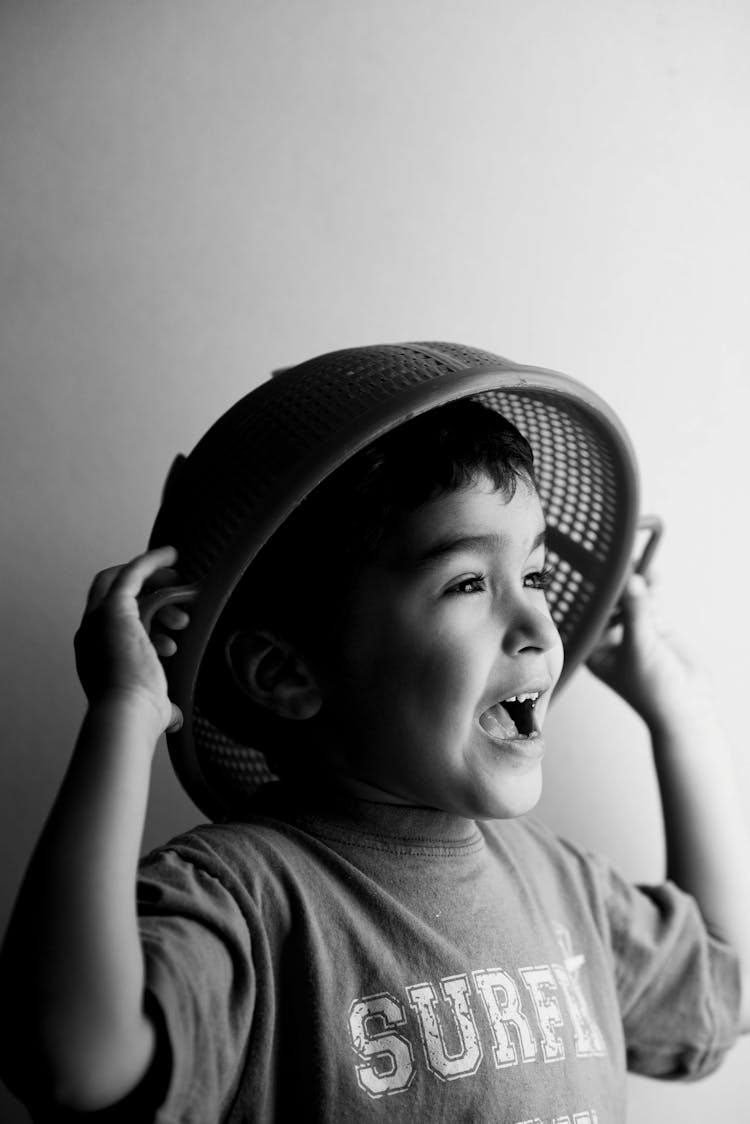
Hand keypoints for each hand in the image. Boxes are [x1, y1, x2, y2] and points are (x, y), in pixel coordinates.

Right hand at [74, 546, 191, 733]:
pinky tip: (173, 554)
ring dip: (161, 591)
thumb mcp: (151, 708)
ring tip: (185, 619)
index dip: (141, 613)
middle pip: (111, 593)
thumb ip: (162, 708)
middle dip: (144, 589)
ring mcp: (97, 619)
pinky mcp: (114, 608)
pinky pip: (132, 572)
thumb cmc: (140, 719)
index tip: (170, 619)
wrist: (127, 715)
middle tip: (175, 595)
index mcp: (93, 655)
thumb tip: (175, 718)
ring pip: (126, 584)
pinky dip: (152, 560)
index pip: (112, 620)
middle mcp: (89, 634)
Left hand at [586, 573, 708, 727]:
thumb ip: (635, 613)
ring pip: (629, 599)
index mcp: (593, 649)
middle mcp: (609, 639)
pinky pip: (648, 602)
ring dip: (634, 583)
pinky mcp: (653, 627)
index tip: (591, 568)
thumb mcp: (640, 648)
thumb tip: (630, 580)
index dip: (589, 593)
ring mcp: (632, 632)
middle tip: (617, 560)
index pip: (587, 615)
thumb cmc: (652, 690)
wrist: (688, 708)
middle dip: (614, 583)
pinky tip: (652, 575)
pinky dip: (650, 588)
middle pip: (608, 604)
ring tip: (637, 562)